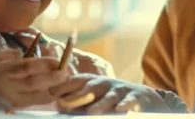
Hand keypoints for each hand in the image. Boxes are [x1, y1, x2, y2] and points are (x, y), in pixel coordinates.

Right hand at [0, 49, 67, 109]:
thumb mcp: (1, 58)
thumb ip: (17, 54)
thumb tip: (40, 50)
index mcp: (4, 70)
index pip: (26, 67)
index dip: (44, 63)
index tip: (58, 60)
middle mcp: (8, 86)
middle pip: (33, 82)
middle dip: (52, 77)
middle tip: (66, 72)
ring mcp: (13, 98)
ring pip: (37, 95)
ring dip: (54, 88)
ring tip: (66, 82)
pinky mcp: (18, 107)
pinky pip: (36, 102)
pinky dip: (48, 96)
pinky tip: (58, 91)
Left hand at [50, 74, 168, 113]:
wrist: (143, 99)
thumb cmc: (112, 100)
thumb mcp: (95, 98)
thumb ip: (78, 101)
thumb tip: (58, 104)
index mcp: (94, 82)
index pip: (77, 81)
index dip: (64, 86)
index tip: (52, 94)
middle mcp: (106, 84)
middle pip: (91, 87)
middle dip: (77, 95)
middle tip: (64, 104)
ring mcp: (121, 91)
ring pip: (110, 97)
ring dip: (101, 104)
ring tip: (92, 112)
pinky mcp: (136, 99)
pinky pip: (130, 101)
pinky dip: (126, 105)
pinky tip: (121, 109)